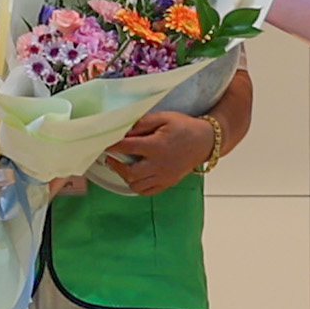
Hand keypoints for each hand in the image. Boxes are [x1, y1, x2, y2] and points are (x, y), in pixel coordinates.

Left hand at [98, 107, 220, 193]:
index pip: (127, 148)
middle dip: (115, 166)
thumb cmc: (184, 127)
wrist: (205, 141)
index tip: (104, 143)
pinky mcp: (168, 183)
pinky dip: (137, 186)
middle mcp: (159, 164)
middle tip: (109, 157)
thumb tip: (125, 131)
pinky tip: (134, 176)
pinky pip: (148, 191)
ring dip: (125, 177)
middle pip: (129, 173)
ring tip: (121, 166)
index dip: (112, 146)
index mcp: (157, 146)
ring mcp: (164, 176)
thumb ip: (143, 123)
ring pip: (136, 186)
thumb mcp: (163, 117)